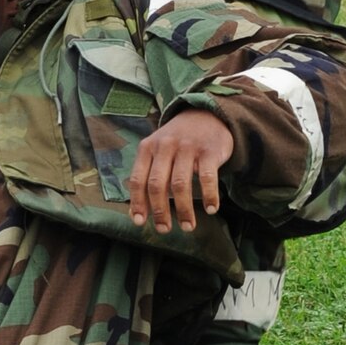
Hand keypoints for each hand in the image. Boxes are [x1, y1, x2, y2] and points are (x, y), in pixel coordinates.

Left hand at [128, 110, 233, 233]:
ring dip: (184, 209)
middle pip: (158, 184)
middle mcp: (165, 146)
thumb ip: (146, 177)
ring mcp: (187, 147)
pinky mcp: (209, 150)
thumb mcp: (157, 151)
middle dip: (160, 210)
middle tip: (164, 229)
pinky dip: (209, 196)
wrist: (206, 115)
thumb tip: (134, 214)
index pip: (138, 179)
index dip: (138, 202)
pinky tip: (211, 209)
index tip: (139, 222)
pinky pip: (208, 178)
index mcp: (148, 148)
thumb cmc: (177, 142)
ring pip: (181, 184)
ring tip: (187, 227)